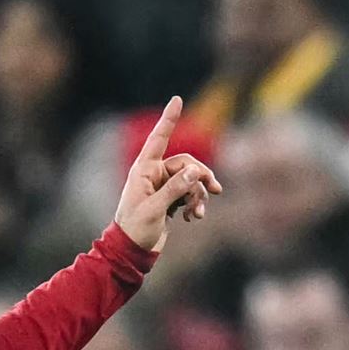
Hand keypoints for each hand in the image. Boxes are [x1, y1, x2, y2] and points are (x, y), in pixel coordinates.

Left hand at [113, 97, 222, 252]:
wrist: (132, 250)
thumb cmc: (136, 227)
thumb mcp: (155, 209)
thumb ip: (175, 189)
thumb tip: (195, 171)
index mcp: (144, 170)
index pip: (158, 138)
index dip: (169, 119)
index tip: (177, 99)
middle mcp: (153, 173)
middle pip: (186, 163)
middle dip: (202, 176)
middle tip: (216, 190)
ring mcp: (162, 186)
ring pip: (191, 180)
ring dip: (199, 195)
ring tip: (198, 214)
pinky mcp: (170, 199)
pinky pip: (190, 193)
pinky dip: (196, 204)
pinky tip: (194, 218)